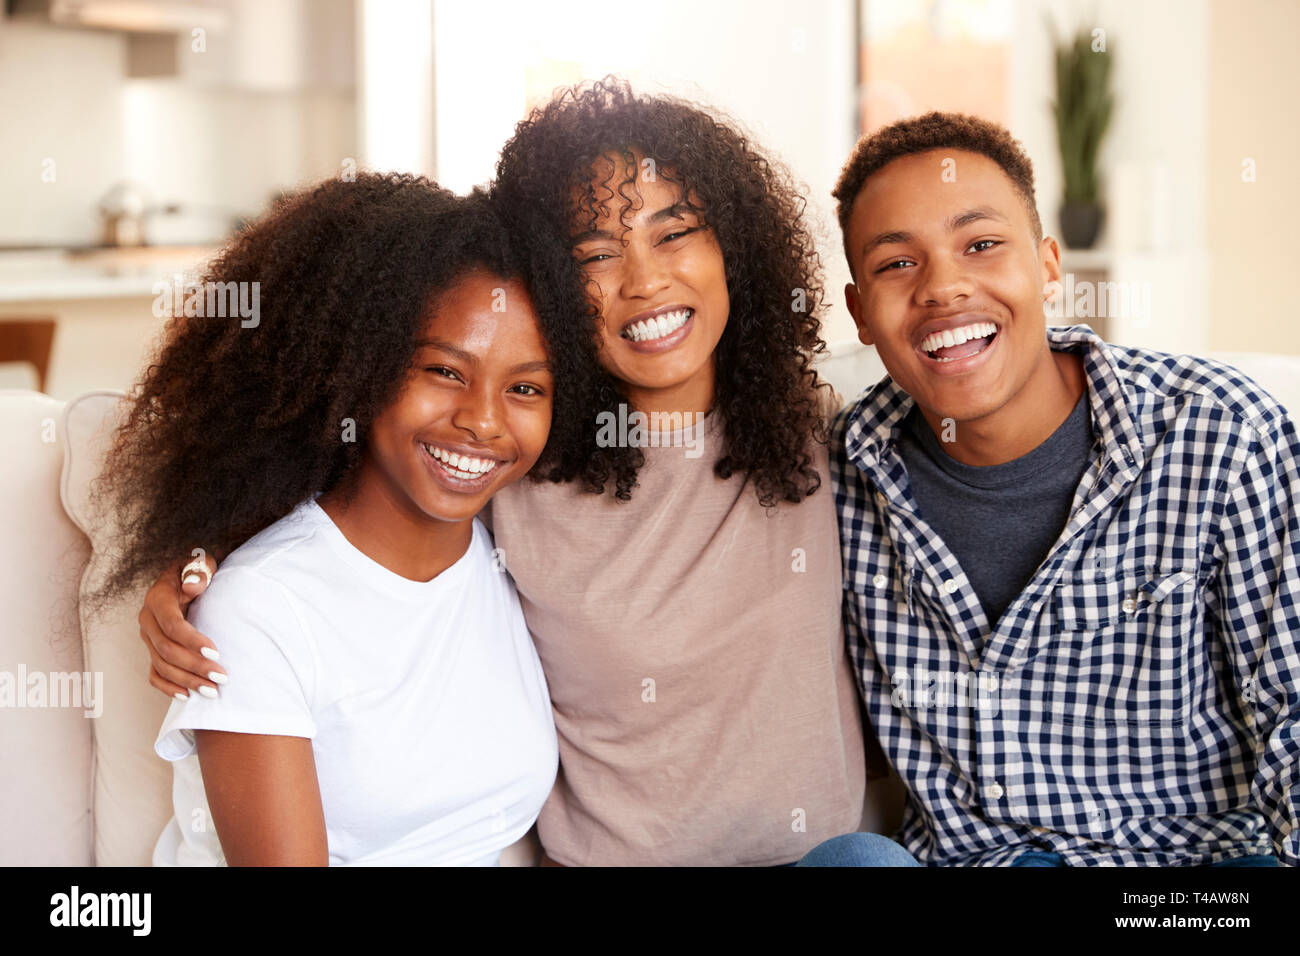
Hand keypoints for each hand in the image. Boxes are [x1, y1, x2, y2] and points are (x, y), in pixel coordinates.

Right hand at [138, 552, 226, 698]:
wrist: (188, 578)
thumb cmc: (199, 570)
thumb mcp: (202, 562)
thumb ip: (199, 569)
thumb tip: (192, 585)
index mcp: (158, 598)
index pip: (172, 625)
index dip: (192, 641)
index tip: (216, 652)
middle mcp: (148, 620)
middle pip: (167, 650)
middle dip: (194, 666)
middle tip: (221, 677)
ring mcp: (148, 638)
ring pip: (162, 666)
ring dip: (186, 680)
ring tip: (212, 690)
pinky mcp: (152, 650)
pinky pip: (154, 674)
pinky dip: (168, 687)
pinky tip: (186, 696)